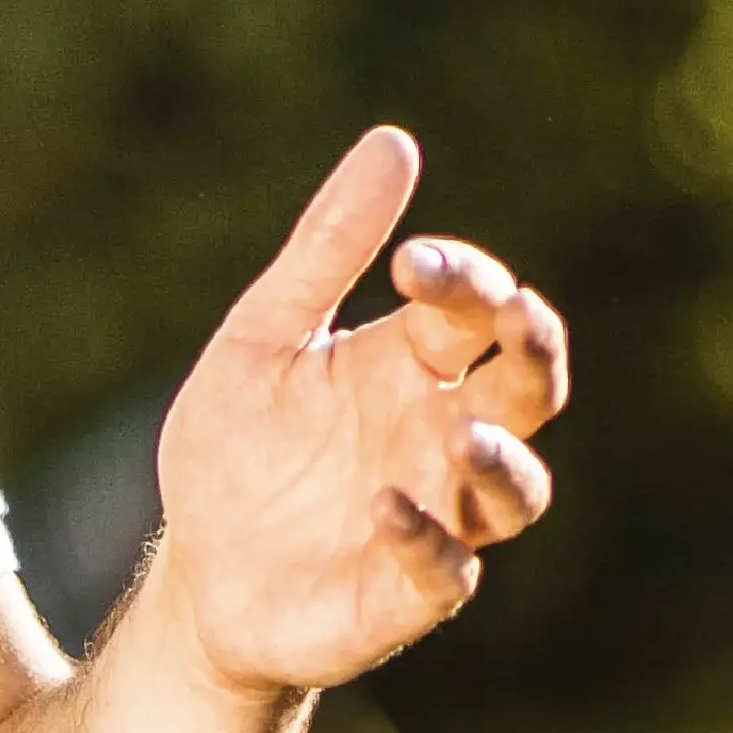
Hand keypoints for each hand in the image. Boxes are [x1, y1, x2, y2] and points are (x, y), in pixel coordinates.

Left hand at [151, 127, 566, 702]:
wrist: (196, 575)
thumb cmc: (238, 453)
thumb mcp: (263, 337)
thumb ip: (327, 249)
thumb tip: (394, 140)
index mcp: (415, 365)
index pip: (473, 309)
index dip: (463, 279)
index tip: (412, 262)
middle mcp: (443, 436)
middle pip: (529, 390)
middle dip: (535, 351)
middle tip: (515, 315)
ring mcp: (439, 516)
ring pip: (518, 490)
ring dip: (501, 460)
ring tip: (461, 433)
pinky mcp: (408, 592)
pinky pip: (447, 571)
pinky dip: (426, 540)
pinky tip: (382, 507)